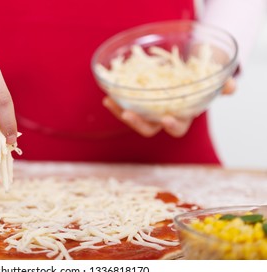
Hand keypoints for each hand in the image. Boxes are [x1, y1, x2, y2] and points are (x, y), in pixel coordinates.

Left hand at [103, 77, 235, 137]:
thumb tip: (231, 86)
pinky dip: (116, 103)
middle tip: (130, 114)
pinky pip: (125, 106)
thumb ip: (221, 86)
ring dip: (122, 113)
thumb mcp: (209, 83)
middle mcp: (161, 118)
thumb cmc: (197, 82)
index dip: (172, 126)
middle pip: (148, 128)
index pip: (177, 129)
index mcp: (180, 117)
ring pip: (134, 119)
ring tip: (112, 102)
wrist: (184, 75)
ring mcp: (148, 112)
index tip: (166, 118)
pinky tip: (108, 96)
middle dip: (138, 123)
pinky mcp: (137, 103)